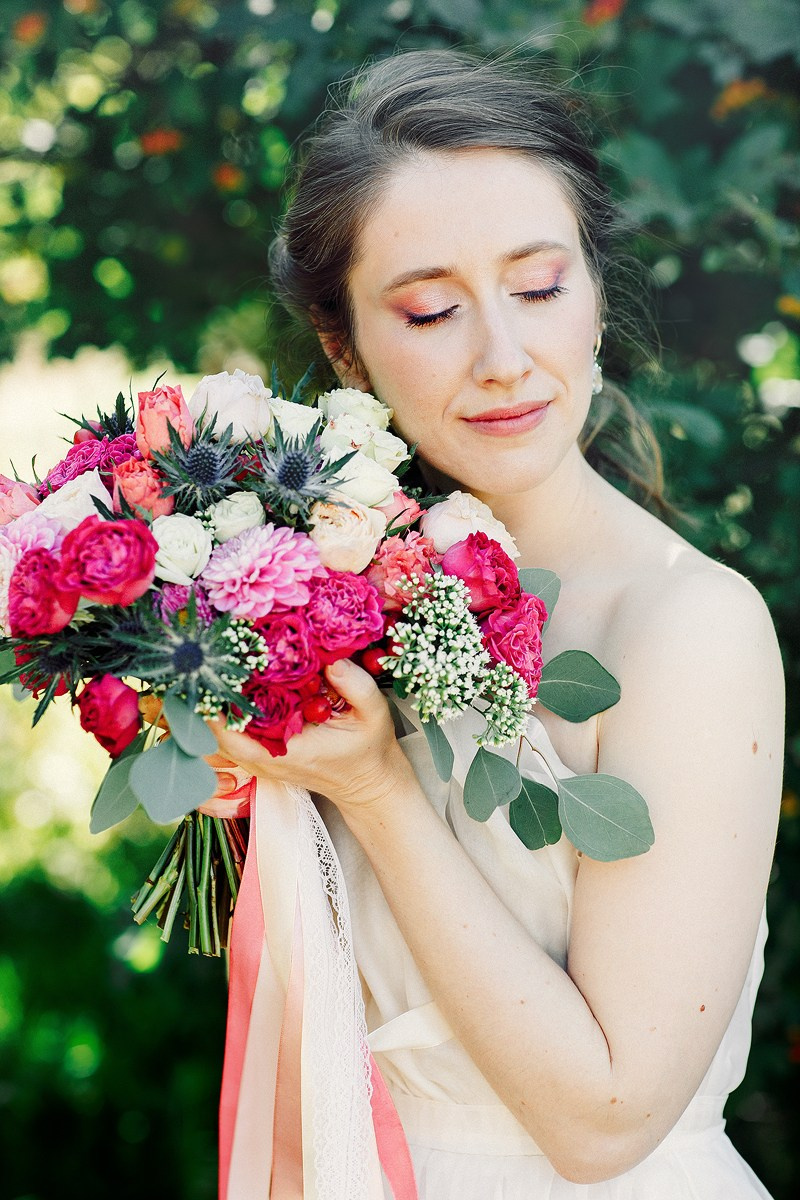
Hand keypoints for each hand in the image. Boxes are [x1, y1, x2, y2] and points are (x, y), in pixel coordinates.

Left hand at [208, 659, 414, 817]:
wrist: (369, 782)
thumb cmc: (370, 750)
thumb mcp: (374, 714)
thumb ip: (357, 686)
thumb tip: (331, 661)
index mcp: (290, 752)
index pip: (235, 736)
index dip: (214, 711)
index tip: (207, 677)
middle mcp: (268, 761)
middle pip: (215, 738)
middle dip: (203, 703)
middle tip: (200, 664)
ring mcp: (262, 761)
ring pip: (218, 739)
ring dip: (210, 709)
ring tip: (206, 670)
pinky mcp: (263, 755)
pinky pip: (231, 737)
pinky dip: (222, 716)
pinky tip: (224, 686)